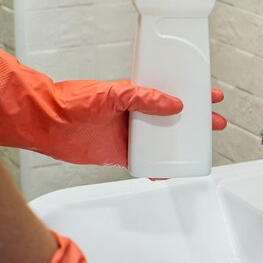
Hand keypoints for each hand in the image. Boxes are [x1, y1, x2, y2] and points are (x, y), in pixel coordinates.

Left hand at [0, 45, 226, 166]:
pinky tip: (170, 172)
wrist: (46, 124)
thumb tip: (173, 104)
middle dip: (197, 120)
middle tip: (215, 124)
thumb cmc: (71, 100)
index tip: (211, 94)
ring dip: (182, 144)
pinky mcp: (122, 153)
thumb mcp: (111, 93)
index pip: (172, 90)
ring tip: (198, 149)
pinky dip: (160, 168)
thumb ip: (142, 98)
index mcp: (137, 94)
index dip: (194, 91)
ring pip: (165, 140)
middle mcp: (137, 114)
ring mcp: (131, 134)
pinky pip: (147, 162)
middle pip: (175, 117)